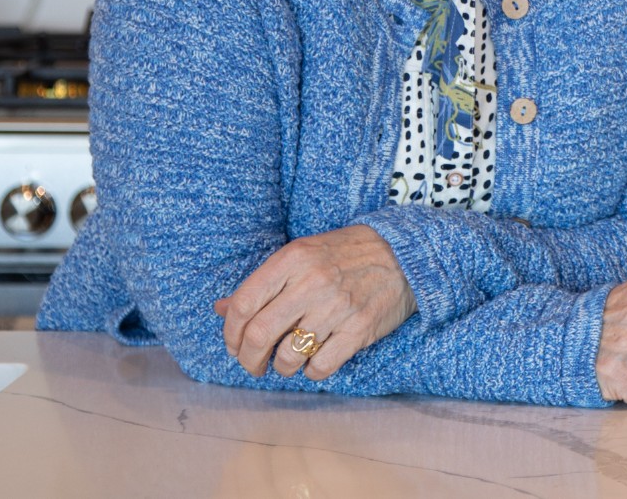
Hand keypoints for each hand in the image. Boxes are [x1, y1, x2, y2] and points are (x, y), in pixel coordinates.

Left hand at [213, 224, 416, 380]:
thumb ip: (264, 283)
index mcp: (293, 259)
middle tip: (253, 364)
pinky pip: (320, 367)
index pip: (243, 304)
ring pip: (288, 356)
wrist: (404, 253)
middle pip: (259, 334)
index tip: (234, 344)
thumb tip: (221, 308)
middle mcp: (312, 282)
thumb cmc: (347, 254)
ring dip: (281, 367)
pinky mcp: (359, 330)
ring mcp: (337, 307)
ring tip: (288, 361)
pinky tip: (315, 361)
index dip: (230, 333)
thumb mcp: (303, 255)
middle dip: (248, 359)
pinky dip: (311, 371)